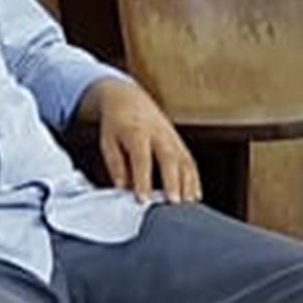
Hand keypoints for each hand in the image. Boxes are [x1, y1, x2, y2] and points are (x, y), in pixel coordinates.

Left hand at [84, 76, 200, 202]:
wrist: (129, 98)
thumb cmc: (116, 122)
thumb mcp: (108, 141)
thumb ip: (115, 165)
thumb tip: (123, 188)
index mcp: (136, 132)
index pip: (141, 158)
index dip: (143, 180)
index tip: (143, 199)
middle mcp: (158, 133)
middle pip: (169, 158)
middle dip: (173, 181)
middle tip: (174, 202)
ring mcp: (172, 136)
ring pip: (184, 159)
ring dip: (189, 183)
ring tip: (188, 205)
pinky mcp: (179, 141)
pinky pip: (190, 161)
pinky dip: (194, 179)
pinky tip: (195, 196)